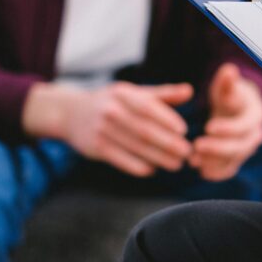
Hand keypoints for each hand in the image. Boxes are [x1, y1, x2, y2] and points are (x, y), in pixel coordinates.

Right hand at [24, 81, 192, 176]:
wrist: (72, 113)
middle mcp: (111, 111)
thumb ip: (163, 94)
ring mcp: (102, 130)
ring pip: (135, 147)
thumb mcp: (133, 92)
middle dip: (168, 143)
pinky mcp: (96, 147)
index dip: (166, 119)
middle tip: (187, 153)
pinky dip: (138, 167)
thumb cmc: (112, 102)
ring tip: (176, 164)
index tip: (183, 131)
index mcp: (123, 94)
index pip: (147, 107)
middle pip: (144, 130)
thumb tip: (190, 91)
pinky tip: (153, 169)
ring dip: (159, 158)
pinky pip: (121, 160)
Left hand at [190, 63, 261, 181]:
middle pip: (241, 147)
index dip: (228, 128)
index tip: (208, 127)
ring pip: (234, 160)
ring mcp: (247, 148)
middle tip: (197, 146)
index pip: (244, 126)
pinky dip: (216, 172)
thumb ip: (227, 82)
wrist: (234, 108)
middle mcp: (256, 134)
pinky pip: (229, 169)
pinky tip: (201, 171)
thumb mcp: (227, 86)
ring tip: (193, 160)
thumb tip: (229, 70)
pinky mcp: (237, 158)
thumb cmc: (230, 94)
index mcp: (256, 115)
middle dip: (218, 148)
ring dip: (214, 162)